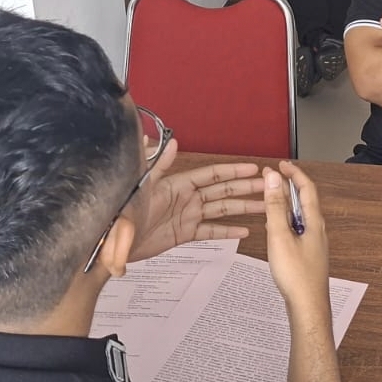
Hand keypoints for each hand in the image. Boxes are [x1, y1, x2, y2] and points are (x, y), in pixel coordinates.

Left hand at [125, 141, 268, 262]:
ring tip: (263, 207)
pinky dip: (227, 231)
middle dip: (245, 187)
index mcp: (179, 184)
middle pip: (223, 191)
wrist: (114, 241)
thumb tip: (172, 141)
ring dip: (242, 208)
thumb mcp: (142, 184)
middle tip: (267, 185)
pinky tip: (244, 231)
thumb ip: (158, 163)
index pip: (212, 175)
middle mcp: (186, 198)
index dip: (233, 170)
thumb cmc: (124, 210)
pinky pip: (211, 231)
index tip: (252, 168)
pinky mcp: (184, 234)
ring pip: (221, 210)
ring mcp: (187, 216)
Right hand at [262, 162, 330, 313]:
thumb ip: (276, 207)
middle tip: (273, 178)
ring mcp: (314, 244)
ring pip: (301, 216)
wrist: (308, 307)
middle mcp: (317, 231)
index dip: (294, 173)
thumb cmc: (297, 276)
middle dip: (288, 186)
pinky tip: (276, 229)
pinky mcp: (308, 255)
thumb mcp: (280, 236)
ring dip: (286, 204)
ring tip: (271, 199)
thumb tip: (274, 179)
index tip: (281, 165)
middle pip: (305, 201)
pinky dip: (286, 221)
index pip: (307, 188)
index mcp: (314, 222)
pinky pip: (298, 230)